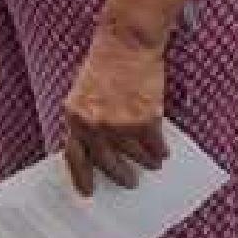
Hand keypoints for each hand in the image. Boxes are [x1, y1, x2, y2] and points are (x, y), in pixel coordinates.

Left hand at [63, 24, 167, 196]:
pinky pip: (155, 146)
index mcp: (75, 117)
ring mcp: (120, 125)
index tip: (88, 193)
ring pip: (136, 156)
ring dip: (146, 161)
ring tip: (152, 163)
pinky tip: (163, 150)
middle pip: (108, 163)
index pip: (74, 156)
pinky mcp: (145, 121)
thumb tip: (100, 150)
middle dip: (121, 175)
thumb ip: (87, 120)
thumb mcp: (84, 93)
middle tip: (130, 182)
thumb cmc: (105, 64)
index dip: (81, 177)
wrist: (126, 43)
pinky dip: (160, 150)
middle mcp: (94, 125)